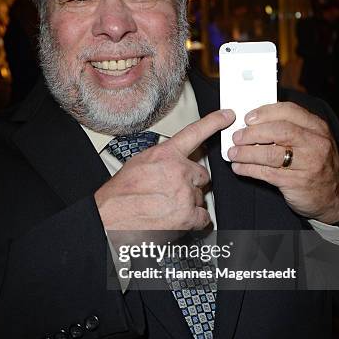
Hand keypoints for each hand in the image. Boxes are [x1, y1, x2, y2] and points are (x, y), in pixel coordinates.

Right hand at [95, 110, 235, 230]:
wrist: (111, 217)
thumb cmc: (119, 194)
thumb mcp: (138, 164)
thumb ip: (161, 159)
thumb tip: (170, 162)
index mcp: (165, 154)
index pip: (195, 132)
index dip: (214, 122)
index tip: (227, 116)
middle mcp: (178, 171)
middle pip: (201, 174)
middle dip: (190, 183)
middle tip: (172, 192)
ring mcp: (184, 193)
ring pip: (200, 197)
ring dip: (188, 203)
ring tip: (166, 207)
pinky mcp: (187, 215)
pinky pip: (203, 217)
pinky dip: (194, 221)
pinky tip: (178, 220)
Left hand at [227, 102, 338, 224]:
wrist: (329, 197)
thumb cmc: (314, 165)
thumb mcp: (309, 141)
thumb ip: (288, 129)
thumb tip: (253, 124)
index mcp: (317, 128)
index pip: (289, 111)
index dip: (265, 113)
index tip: (247, 118)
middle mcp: (315, 143)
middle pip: (279, 131)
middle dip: (252, 133)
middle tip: (237, 137)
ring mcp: (308, 163)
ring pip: (271, 153)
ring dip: (246, 153)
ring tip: (233, 153)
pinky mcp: (297, 182)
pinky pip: (267, 173)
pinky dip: (249, 169)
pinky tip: (239, 167)